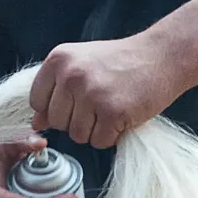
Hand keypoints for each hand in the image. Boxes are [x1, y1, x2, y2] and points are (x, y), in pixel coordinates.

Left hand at [31, 35, 181, 148]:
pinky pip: (100, 142)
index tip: (77, 100)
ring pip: (77, 136)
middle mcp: (71, 75)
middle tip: (100, 103)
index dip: (56, 108)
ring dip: (95, 130)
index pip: (37, 102)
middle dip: (77, 121)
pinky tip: (123, 114)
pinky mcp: (113, 111)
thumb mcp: (82, 65)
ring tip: (112, 108)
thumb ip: (56, 90)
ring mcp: (92, 93)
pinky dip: (113, 135)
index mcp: (58, 60)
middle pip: (57, 123)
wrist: (162, 56)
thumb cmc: (121, 62)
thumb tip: (36, 122)